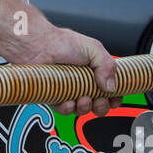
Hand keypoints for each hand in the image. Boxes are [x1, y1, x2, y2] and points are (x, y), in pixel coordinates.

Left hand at [1, 11, 120, 117]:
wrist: (38, 45)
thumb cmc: (61, 42)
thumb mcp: (94, 48)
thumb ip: (108, 66)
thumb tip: (111, 86)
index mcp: (95, 71)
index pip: (110, 91)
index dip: (114, 98)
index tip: (114, 99)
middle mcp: (83, 82)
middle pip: (99, 105)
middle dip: (101, 107)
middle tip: (99, 100)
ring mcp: (69, 90)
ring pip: (82, 110)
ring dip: (85, 108)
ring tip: (83, 98)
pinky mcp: (55, 97)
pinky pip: (64, 110)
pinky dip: (68, 109)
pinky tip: (68, 101)